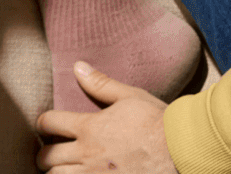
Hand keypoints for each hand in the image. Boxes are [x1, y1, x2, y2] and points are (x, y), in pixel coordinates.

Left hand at [36, 63, 177, 172]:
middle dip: (44, 155)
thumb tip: (77, 66)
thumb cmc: (161, 123)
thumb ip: (101, 84)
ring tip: (60, 171)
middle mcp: (88, 153)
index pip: (49, 122)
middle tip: (48, 155)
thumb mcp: (131, 97)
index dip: (43, 122)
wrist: (186, 151)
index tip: (45, 125)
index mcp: (89, 127)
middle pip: (47, 157)